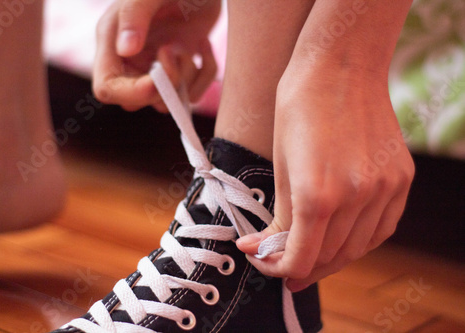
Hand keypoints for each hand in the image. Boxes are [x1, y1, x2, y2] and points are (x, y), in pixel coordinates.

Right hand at [93, 0, 219, 111]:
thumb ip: (134, 16)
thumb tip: (126, 50)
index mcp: (113, 43)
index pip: (107, 88)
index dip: (131, 93)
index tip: (157, 80)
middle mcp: (132, 61)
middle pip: (137, 102)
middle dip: (163, 85)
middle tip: (177, 51)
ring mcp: (157, 68)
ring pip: (167, 100)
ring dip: (187, 78)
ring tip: (190, 45)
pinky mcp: (181, 70)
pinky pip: (193, 93)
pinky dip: (204, 73)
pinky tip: (203, 46)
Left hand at [237, 62, 414, 291]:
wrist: (340, 67)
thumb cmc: (299, 108)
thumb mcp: (280, 165)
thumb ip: (280, 214)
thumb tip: (265, 247)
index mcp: (316, 195)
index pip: (300, 259)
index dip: (276, 268)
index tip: (260, 260)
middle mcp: (356, 198)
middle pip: (329, 258)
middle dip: (300, 267)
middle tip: (281, 266)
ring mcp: (384, 189)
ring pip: (357, 248)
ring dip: (330, 258)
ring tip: (309, 255)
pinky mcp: (400, 179)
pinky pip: (381, 228)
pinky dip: (359, 241)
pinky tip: (341, 239)